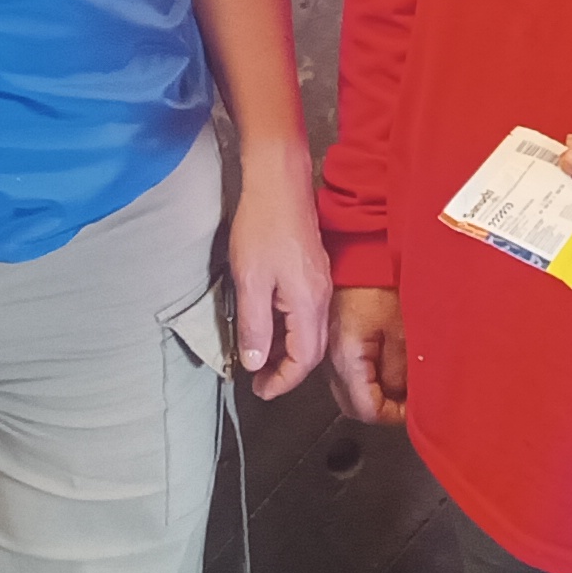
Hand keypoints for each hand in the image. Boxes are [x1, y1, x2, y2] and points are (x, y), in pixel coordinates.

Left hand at [226, 140, 334, 400]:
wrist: (280, 182)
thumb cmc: (262, 226)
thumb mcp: (250, 280)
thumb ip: (255, 325)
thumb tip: (254, 362)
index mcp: (309, 304)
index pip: (303, 359)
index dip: (282, 380)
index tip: (259, 390)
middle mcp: (321, 298)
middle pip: (311, 350)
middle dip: (286, 371)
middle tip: (258, 381)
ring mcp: (320, 284)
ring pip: (309, 332)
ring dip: (287, 351)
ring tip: (259, 358)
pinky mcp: (314, 272)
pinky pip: (306, 314)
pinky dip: (289, 330)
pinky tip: (268, 325)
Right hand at [328, 286, 407, 425]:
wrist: (360, 250)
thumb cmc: (379, 280)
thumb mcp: (401, 329)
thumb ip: (401, 370)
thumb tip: (404, 397)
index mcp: (346, 357)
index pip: (366, 409)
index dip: (394, 416)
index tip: (414, 411)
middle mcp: (330, 357)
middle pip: (354, 405)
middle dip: (384, 408)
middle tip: (409, 403)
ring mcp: (330, 347)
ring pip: (351, 388)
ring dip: (376, 392)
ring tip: (403, 383)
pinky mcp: (334, 336)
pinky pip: (350, 369)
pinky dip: (369, 375)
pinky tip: (389, 364)